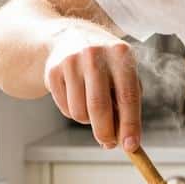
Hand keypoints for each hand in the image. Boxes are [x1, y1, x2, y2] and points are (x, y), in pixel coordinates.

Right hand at [43, 27, 141, 151]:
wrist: (69, 37)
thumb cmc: (106, 63)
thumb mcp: (124, 72)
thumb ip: (128, 102)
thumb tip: (126, 139)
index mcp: (120, 54)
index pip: (127, 96)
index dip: (130, 124)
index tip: (132, 146)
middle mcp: (95, 55)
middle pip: (99, 107)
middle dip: (105, 133)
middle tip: (109, 143)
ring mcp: (71, 61)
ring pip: (80, 112)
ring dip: (88, 121)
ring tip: (92, 108)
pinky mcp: (52, 71)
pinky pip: (65, 108)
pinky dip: (73, 112)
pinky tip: (77, 96)